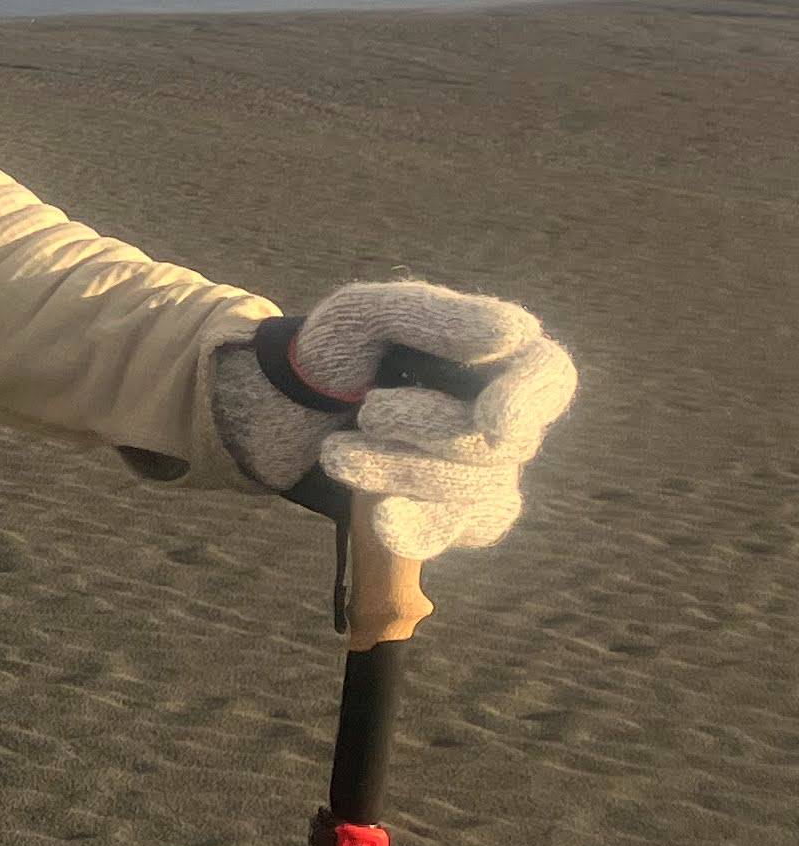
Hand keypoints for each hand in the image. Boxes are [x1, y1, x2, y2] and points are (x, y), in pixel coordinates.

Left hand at [214, 278, 577, 558]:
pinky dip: (415, 527)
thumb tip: (519, 331)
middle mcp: (505, 420)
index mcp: (496, 357)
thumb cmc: (346, 348)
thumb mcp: (368, 315)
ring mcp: (487, 473)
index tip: (493, 420)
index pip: (548, 373)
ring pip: (472, 490)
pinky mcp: (456, 517)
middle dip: (427, 428)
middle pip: (498, 443)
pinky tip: (383, 519)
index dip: (530, 398)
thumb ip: (436, 316)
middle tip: (368, 410)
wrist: (296, 405)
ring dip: (396, 469)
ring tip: (335, 452)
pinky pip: (449, 530)